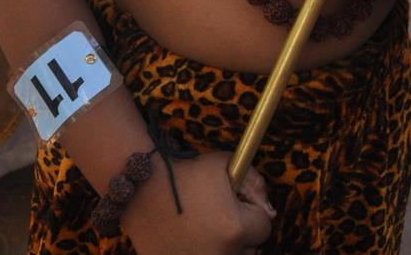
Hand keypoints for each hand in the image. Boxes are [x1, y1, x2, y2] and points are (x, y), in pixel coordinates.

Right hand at [125, 151, 274, 254]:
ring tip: (204, 228)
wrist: (141, 188)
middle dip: (240, 234)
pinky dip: (199, 251)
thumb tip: (270, 208)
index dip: (253, 211)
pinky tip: (188, 239)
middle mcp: (222, 254)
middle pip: (249, 250)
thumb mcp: (225, 164)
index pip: (264, 227)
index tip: (238, 203)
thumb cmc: (187, 172)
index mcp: (235, 228)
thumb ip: (253, 180)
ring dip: (224, 247)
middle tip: (220, 217)